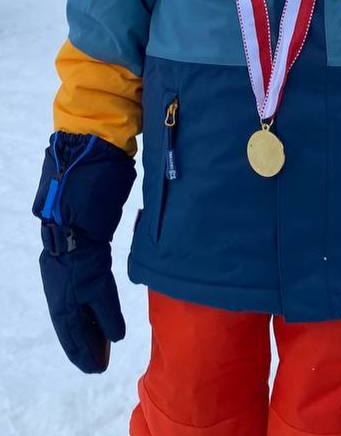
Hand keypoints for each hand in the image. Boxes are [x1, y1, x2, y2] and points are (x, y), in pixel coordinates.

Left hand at [32, 132, 134, 372]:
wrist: (87, 144)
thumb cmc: (94, 165)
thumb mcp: (90, 203)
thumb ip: (89, 223)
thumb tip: (92, 235)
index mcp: (59, 241)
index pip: (65, 292)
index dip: (76, 319)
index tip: (91, 341)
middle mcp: (57, 250)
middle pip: (64, 306)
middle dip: (77, 339)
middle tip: (91, 365)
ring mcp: (67, 248)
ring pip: (74, 305)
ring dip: (88, 336)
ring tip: (97, 361)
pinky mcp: (83, 244)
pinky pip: (94, 288)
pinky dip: (105, 313)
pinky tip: (116, 334)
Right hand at [39, 223, 124, 372]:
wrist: (73, 233)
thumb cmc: (86, 264)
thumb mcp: (101, 291)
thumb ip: (108, 316)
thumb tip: (117, 338)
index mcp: (64, 312)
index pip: (75, 342)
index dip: (86, 357)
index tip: (97, 370)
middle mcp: (60, 306)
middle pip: (73, 335)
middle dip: (85, 351)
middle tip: (97, 365)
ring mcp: (62, 294)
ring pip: (74, 322)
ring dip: (86, 336)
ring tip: (99, 346)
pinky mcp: (68, 283)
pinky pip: (76, 309)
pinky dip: (85, 319)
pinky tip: (94, 320)